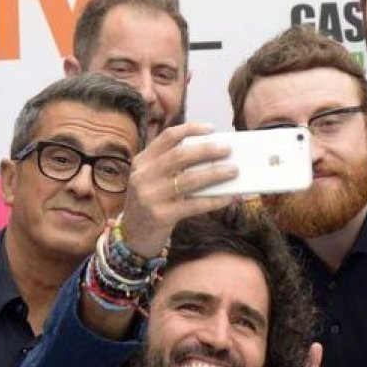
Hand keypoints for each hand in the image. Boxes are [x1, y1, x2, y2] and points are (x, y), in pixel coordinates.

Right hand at [119, 123, 238, 256]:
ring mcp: (150, 196)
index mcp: (142, 162)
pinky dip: (213, 200)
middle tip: (227, 149)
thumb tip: (212, 156)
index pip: (168, 137)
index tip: (212, 129)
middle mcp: (143, 176)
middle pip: (180, 156)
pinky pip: (193, 205)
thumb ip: (172, 167)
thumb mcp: (152, 180)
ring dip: (215, 174)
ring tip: (234, 170)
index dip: (191, 129)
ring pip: (189, 180)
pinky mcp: (160, 216)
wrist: (132, 237)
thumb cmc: (151, 204)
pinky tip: (228, 198)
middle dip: (207, 150)